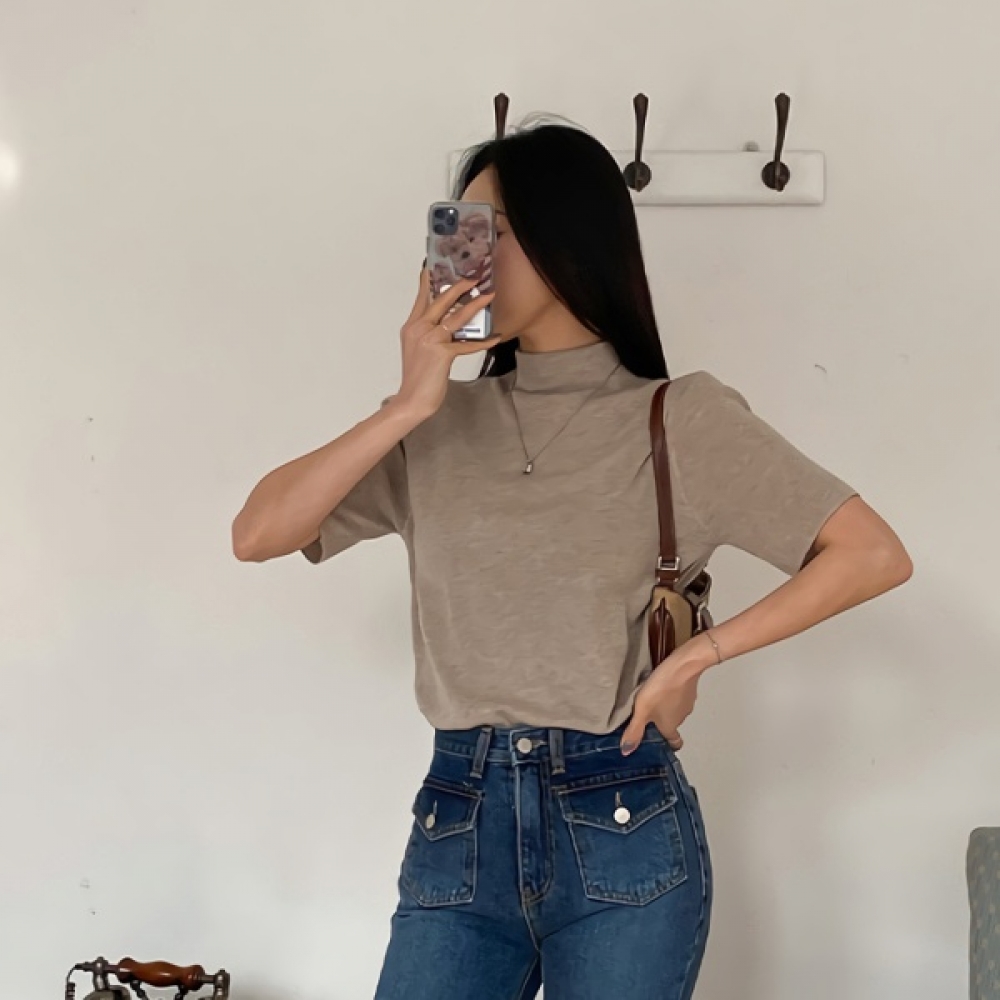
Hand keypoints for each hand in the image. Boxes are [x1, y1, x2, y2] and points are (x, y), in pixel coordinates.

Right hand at [394, 262, 499, 418]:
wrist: (412, 399)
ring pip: (456, 317)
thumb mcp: (418, 350)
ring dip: (475, 305)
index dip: (428, 282)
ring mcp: (430, 340)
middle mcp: (419, 329)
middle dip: (459, 287)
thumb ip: (428, 334)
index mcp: (411, 327)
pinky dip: (483, 342)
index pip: (421, 299)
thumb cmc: (417, 378)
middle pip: (441, 301)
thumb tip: (445, 325)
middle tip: (473, 277)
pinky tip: (495, 337)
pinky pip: (467, 345)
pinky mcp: (442, 353)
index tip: (434, 268)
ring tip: (488, 295)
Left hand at [619, 638, 713, 754]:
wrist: (683, 666)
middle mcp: (681, 718)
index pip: (674, 742)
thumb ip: (634, 730)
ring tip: (650, 698)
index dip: (668, 744)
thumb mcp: (642, 710)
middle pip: (671, 724)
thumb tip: (626, 752)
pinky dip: (671, 694)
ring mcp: (687, 703)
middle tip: (645, 714)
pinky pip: (679, 696)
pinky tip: (661, 686)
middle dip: (660, 721)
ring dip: (665, 706)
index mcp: (670, 726)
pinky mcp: (689, 689)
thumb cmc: (661, 690)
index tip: (659, 742)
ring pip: (675, 709)